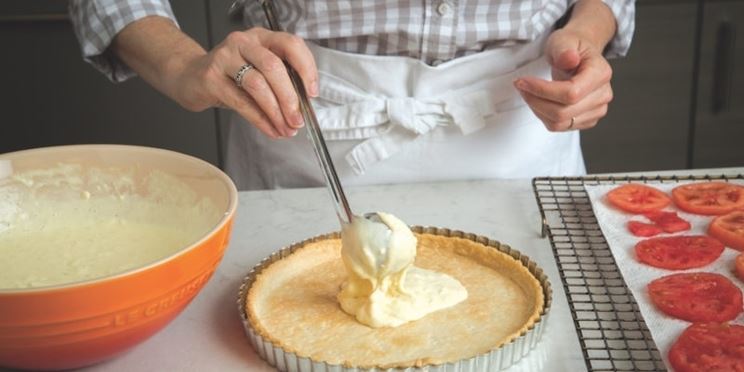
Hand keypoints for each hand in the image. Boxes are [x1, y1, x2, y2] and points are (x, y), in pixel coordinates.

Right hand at [174, 27, 317, 137]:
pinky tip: (270, 129)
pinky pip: (241, 102)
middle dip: (290, 98)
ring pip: (258, 85)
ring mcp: (225, 58)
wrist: (190, 76)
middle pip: (274, 67)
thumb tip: (301, 108)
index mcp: (261, 37)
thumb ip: (279, 81)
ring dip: (276, 112)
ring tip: (286, 128)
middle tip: (298, 119)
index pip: (291, 45)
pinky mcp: (211, 78)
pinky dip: (260, 119)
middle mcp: (243, 42)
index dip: (306, 69)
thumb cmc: (230, 75)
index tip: (312, 93)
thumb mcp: (257, 70)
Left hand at [513, 27, 613, 131]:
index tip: (523, 81)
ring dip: (537, 109)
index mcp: (600, 73)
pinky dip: (543, 115)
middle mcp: (602, 95)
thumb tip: (569, 58)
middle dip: (535, 100)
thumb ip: (564, 49)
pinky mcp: (586, 120)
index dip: (543, 90)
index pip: (571, 93)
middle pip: (563, 112)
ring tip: (528, 92)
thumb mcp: (564, 40)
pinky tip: (539, 100)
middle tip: (521, 86)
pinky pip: (559, 127)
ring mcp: (596, 110)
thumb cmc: (572, 47)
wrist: (579, 56)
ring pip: (559, 123)